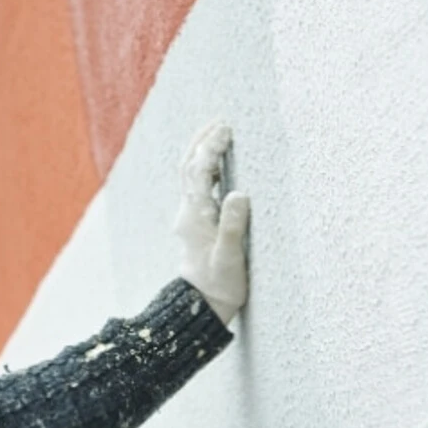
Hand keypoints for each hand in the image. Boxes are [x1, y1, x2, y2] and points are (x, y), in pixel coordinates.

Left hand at [175, 122, 249, 324]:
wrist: (203, 305)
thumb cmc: (220, 284)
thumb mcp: (230, 257)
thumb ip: (233, 225)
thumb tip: (239, 194)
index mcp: (195, 216)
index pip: (199, 172)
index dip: (211, 148)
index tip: (226, 130)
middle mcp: (188, 212)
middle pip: (188, 166)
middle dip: (202, 141)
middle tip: (220, 122)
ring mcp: (191, 216)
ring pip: (191, 174)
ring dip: (203, 151)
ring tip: (220, 133)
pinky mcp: (197, 222)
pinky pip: (199, 186)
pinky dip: (208, 168)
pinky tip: (222, 163)